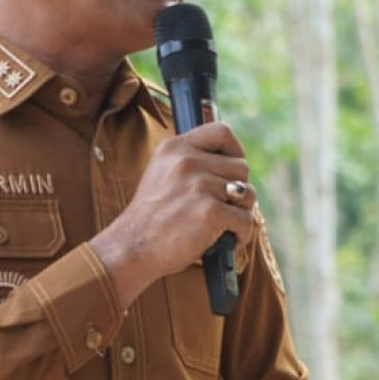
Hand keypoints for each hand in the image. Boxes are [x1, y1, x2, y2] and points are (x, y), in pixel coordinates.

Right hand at [90, 120, 255, 308]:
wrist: (131, 248)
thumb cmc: (150, 218)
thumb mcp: (161, 174)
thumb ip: (190, 162)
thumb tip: (231, 164)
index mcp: (175, 148)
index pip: (221, 132)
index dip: (235, 150)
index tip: (231, 170)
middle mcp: (187, 161)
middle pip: (241, 167)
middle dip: (238, 190)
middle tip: (224, 208)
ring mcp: (199, 185)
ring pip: (247, 194)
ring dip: (241, 212)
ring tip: (225, 226)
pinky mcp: (209, 212)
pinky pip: (245, 220)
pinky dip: (242, 234)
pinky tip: (229, 241)